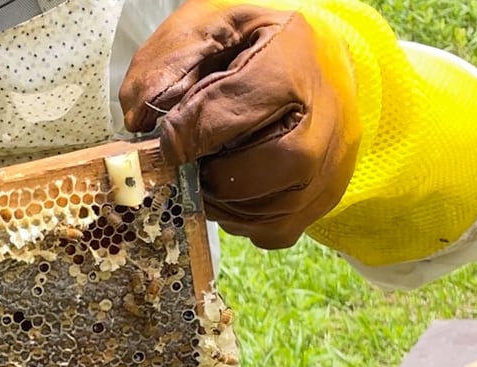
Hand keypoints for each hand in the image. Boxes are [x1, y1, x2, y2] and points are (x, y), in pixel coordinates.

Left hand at [120, 1, 362, 248]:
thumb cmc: (249, 41)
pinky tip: (230, 194)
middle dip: (220, 175)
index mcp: (291, 53)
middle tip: (190, 168)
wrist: (307, 55)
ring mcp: (335, 156)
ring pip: (281, 204)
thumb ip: (166, 66)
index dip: (192, 130)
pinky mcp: (327, 191)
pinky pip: (281, 228)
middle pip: (284, 160)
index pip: (242, 104)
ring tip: (205, 178)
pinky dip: (244, 221)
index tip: (167, 139)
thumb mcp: (202, 28)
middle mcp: (329, 108)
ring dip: (226, 203)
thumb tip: (141, 120)